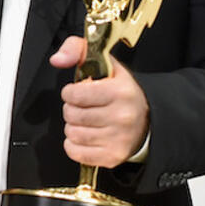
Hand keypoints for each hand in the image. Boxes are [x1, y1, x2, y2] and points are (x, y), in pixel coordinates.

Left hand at [50, 35, 149, 167]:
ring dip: (72, 126)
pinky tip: (84, 135)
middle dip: (71, 109)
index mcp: (120, 91)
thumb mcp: (105, 63)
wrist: (147, 120)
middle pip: (72, 115)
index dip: (70, 92)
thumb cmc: (121, 91)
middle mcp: (121, 116)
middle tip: (82, 106)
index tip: (77, 92)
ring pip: (72, 134)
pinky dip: (74, 144)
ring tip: (84, 120)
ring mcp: (118, 139)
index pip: (76, 94)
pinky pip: (76, 152)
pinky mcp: (112, 156)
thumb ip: (77, 49)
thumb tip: (57, 59)